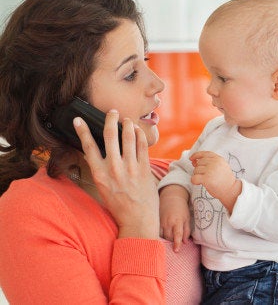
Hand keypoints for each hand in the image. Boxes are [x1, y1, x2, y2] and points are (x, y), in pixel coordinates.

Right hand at [73, 110, 159, 238]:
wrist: (138, 219)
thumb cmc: (119, 205)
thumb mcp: (103, 188)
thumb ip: (101, 170)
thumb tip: (96, 154)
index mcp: (100, 174)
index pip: (88, 147)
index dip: (82, 131)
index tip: (78, 120)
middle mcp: (114, 169)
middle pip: (110, 136)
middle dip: (110, 120)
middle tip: (112, 112)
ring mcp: (131, 168)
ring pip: (128, 137)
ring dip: (127, 124)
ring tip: (127, 120)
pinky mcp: (145, 169)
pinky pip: (142, 146)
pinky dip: (139, 135)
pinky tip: (138, 130)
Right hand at [159, 185, 190, 251]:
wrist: (171, 197)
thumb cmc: (181, 209)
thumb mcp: (187, 218)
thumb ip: (186, 231)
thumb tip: (185, 242)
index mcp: (177, 221)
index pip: (177, 234)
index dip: (177, 243)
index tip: (176, 250)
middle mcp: (168, 222)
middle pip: (168, 237)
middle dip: (172, 242)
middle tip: (174, 243)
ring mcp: (161, 222)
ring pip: (162, 235)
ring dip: (166, 239)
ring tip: (169, 239)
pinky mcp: (156, 221)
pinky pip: (156, 231)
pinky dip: (159, 235)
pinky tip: (162, 236)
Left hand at [189, 151, 240, 212]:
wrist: (231, 190)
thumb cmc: (225, 180)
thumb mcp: (221, 166)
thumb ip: (210, 162)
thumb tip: (194, 161)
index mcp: (219, 159)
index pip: (204, 153)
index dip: (196, 155)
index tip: (191, 158)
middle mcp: (214, 163)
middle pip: (199, 163)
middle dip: (199, 169)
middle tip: (205, 176)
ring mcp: (210, 170)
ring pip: (195, 170)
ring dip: (198, 176)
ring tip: (206, 180)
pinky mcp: (206, 179)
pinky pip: (194, 178)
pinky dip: (194, 181)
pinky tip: (199, 183)